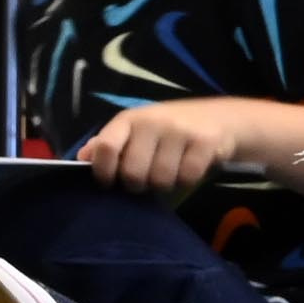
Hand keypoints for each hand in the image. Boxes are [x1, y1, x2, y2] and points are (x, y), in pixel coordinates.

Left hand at [77, 100, 247, 197]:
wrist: (222, 117)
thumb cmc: (170, 127)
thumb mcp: (137, 130)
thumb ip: (110, 142)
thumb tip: (82, 158)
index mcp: (130, 119)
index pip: (105, 147)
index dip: (103, 171)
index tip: (109, 182)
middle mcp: (154, 122)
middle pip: (132, 172)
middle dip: (138, 184)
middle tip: (146, 180)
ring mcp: (180, 131)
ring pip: (160, 179)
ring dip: (164, 184)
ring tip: (169, 173)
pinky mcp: (205, 142)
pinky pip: (187, 177)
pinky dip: (186, 181)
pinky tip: (188, 169)